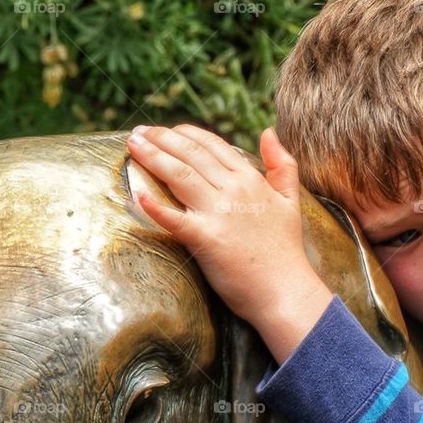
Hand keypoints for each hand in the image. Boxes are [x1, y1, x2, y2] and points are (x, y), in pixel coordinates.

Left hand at [126, 125, 331, 362]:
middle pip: (191, 155)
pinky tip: (136, 195)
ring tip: (132, 146)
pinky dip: (154, 207)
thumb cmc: (285, 250)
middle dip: (161, 139)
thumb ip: (282, 165)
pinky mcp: (205, 239)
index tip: (166, 131)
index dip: (185, 134)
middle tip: (139, 133)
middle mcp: (233, 189)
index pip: (212, 145)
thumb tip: (268, 132)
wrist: (285, 290)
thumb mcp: (290, 200)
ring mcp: (218, 213)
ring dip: (153, 157)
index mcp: (250, 179)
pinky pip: (174, 219)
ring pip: (180, 175)